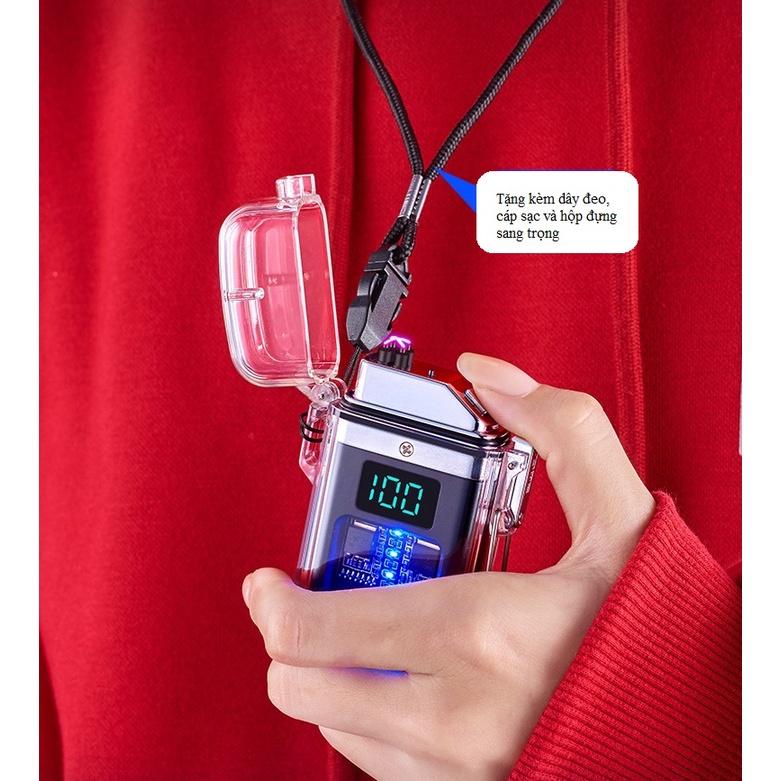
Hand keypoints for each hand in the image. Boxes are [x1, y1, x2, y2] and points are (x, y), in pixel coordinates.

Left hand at [243, 353, 654, 780]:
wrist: (696, 729)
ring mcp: (455, 770)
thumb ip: (560, 430)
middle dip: (300, 638)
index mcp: (480, 633)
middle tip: (330, 600)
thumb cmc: (657, 634)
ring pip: (334, 728)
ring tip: (383, 635)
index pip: (317, 630)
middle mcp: (455, 716)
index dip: (273, 601)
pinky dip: (379, 718)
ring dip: (340, 676)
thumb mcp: (624, 517)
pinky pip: (380, 764)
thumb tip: (490, 375)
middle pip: (301, 687)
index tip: (270, 581)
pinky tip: (417, 680)